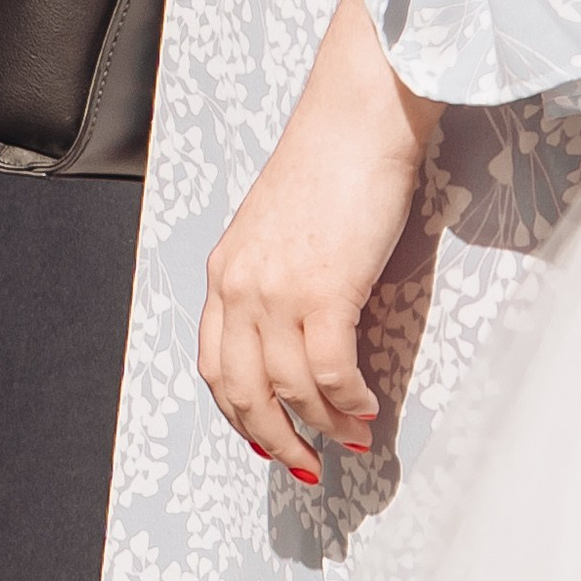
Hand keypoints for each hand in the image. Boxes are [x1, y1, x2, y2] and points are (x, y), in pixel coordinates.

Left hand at [197, 0, 437, 474]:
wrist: (359, 116)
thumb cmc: (332, 163)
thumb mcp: (283, 228)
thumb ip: (279, 278)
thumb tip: (304, 329)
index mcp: (225, 272)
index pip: (214, 364)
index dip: (238, 413)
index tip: (265, 436)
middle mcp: (239, 286)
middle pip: (240, 390)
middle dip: (273, 438)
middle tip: (305, 464)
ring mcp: (277, 290)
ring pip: (288, 388)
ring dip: (322, 425)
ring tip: (353, 437)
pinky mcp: (324, 289)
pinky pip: (329, 371)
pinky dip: (347, 401)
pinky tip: (366, 408)